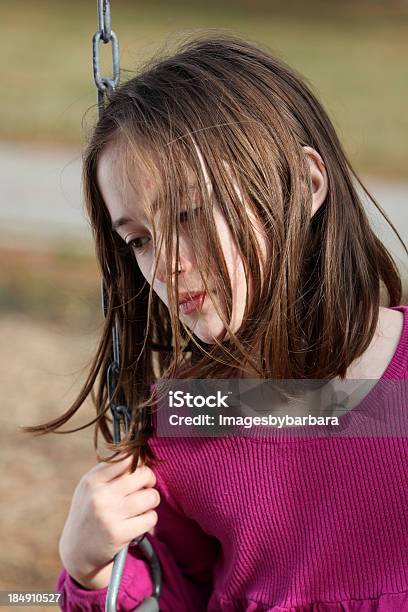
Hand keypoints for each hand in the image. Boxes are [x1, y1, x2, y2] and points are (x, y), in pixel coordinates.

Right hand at [58, 453, 159, 588]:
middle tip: (145, 488)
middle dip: (150, 480)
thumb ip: (112, 471)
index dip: (140, 463)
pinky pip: (150, 518)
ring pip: (150, 496)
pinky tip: (139, 522)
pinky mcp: (119, 534)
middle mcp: (100, 495)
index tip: (140, 471)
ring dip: (151, 501)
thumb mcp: (91, 488)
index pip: (126, 459)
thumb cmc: (90, 513)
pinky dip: (149, 519)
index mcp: (92, 480)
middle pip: (143, 475)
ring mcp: (110, 515)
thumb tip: (141, 456)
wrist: (77, 551)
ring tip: (142, 506)